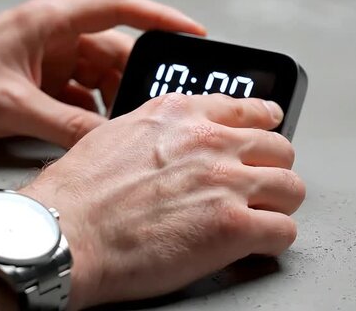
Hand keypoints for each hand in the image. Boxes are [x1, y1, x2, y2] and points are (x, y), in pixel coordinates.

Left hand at [0, 0, 205, 147]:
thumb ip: (64, 125)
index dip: (159, 19)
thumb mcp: (14, 106)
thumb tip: (105, 143)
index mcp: (50, 22)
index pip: (117, 9)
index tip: (190, 32)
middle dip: (134, 80)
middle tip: (153, 107)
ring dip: (112, 101)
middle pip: (114, 51)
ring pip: (100, 76)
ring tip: (121, 127)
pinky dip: (92, 111)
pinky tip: (96, 131)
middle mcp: (54, 36)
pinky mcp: (43, 80)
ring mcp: (50, 58)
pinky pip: (81, 93)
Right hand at [22, 94, 305, 308]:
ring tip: (260, 218)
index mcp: (180, 115)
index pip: (248, 110)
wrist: (64, 233)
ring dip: (277, 205)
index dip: (263, 125)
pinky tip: (253, 245)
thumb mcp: (116, 135)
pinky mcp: (232, 226)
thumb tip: (175, 146)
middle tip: (258, 186)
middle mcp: (208, 141)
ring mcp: (225, 181)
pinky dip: (272, 241)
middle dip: (271, 169)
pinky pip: (283, 231)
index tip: (268, 130)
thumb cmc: (77, 194)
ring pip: (291, 187)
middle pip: (279, 148)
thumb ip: (158, 132)